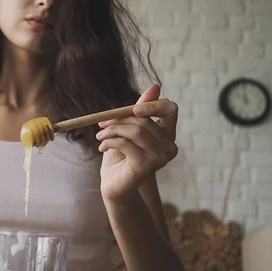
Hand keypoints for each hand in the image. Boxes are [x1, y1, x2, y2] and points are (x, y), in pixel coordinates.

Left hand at [97, 84, 178, 202]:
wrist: (114, 183)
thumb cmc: (121, 155)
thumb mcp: (128, 128)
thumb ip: (140, 110)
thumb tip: (155, 86)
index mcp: (167, 134)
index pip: (170, 109)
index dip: (153, 104)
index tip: (134, 108)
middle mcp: (169, 146)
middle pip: (145, 120)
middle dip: (119, 119)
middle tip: (102, 124)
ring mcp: (160, 158)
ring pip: (136, 130)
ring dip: (113, 129)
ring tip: (101, 136)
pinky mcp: (146, 166)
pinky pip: (125, 143)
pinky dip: (109, 141)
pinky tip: (102, 147)